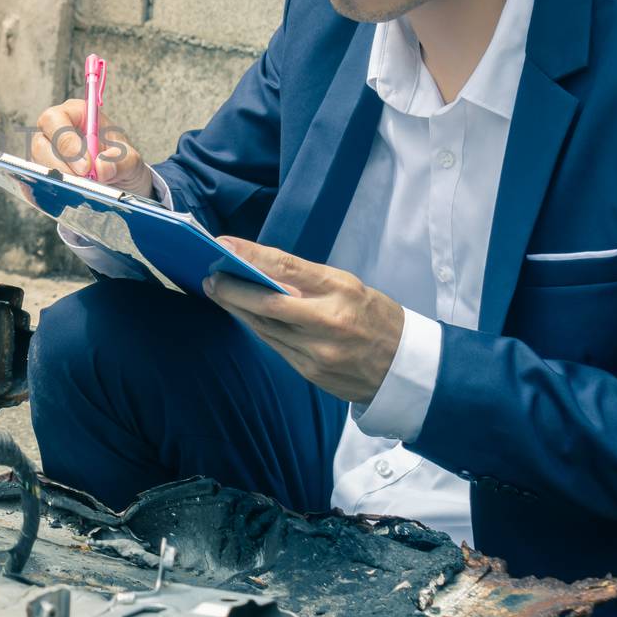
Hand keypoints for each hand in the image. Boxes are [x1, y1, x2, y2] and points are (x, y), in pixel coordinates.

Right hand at [32, 99, 153, 197]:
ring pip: (37, 166)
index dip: (66, 142)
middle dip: (61, 166)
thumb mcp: (131, 160)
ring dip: (59, 182)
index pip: (56, 120)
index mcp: (75, 115)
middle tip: (84, 183)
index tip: (86, 167)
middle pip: (40, 144)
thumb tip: (101, 167)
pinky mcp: (43, 175)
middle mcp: (55, 132)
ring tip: (84, 192)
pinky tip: (72, 198)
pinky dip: (52, 193)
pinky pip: (37, 185)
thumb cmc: (122, 162)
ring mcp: (45, 154)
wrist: (122, 184)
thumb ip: (121, 161)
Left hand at [201, 237, 404, 402]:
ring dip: (238, 309)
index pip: (286, 267)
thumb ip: (308, 280)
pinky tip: (244, 316)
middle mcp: (328, 321)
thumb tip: (261, 267)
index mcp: (341, 290)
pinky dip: (257, 328)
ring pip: (265, 327)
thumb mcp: (350, 286)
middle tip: (210, 278)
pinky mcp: (311, 372)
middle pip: (267, 302)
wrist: (406, 367)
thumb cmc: (375, 317)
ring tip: (219, 293)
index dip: (250, 255)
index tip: (223, 245)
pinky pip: (275, 345)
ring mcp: (318, 351)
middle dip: (232, 289)